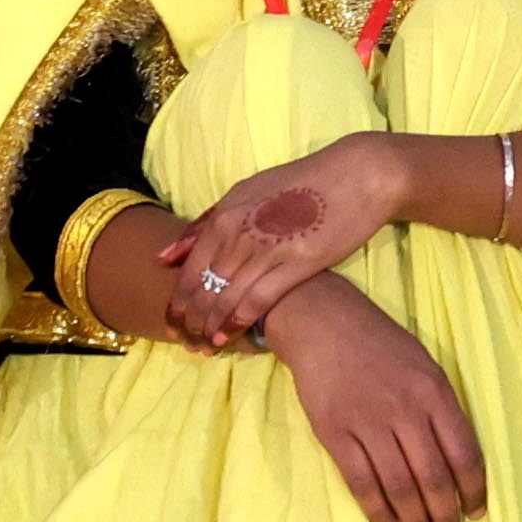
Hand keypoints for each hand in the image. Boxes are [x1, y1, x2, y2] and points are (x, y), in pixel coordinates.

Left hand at [162, 136, 399, 349]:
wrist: (356, 175)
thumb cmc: (301, 182)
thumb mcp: (248, 192)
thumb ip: (206, 223)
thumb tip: (165, 256)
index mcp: (225, 215)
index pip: (188, 269)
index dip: (177, 301)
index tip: (173, 322)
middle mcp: (239, 232)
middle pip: (203, 288)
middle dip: (190, 320)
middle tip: (187, 341)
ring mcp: (267, 248)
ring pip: (225, 298)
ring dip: (211, 327)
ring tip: (205, 346)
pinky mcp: (297, 263)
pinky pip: (257, 300)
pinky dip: (238, 322)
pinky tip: (229, 337)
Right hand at [268, 278, 485, 521]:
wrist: (326, 324)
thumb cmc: (383, 346)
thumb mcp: (426, 367)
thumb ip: (442, 410)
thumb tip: (457, 463)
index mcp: (435, 393)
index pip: (465, 453)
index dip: (474, 491)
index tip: (476, 514)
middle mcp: (406, 410)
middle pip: (433, 477)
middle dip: (445, 516)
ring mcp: (368, 423)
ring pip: (398, 486)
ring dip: (414, 521)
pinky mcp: (334, 433)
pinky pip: (360, 482)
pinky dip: (376, 511)